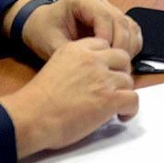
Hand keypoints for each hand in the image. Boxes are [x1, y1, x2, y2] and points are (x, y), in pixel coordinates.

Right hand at [0, 38, 137, 157]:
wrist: (30, 117)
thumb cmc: (36, 101)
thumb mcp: (55, 67)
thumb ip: (75, 65)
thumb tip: (89, 79)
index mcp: (76, 49)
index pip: (104, 45)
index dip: (107, 60)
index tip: (104, 73)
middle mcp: (93, 59)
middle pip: (122, 58)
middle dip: (120, 72)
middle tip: (113, 88)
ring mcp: (103, 78)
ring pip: (129, 80)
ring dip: (124, 92)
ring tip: (115, 105)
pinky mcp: (110, 98)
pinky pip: (133, 99)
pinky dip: (130, 109)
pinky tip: (121, 116)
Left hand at [18, 0, 142, 60]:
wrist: (39, 24)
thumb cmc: (43, 31)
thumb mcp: (51, 44)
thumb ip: (72, 54)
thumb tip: (92, 67)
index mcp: (81, 1)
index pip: (104, 15)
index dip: (107, 36)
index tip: (103, 56)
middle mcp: (98, 1)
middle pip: (121, 19)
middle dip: (121, 44)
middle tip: (116, 66)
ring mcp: (107, 9)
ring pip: (129, 24)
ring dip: (128, 45)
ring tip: (120, 65)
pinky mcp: (113, 20)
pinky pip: (130, 30)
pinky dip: (131, 44)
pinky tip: (123, 60)